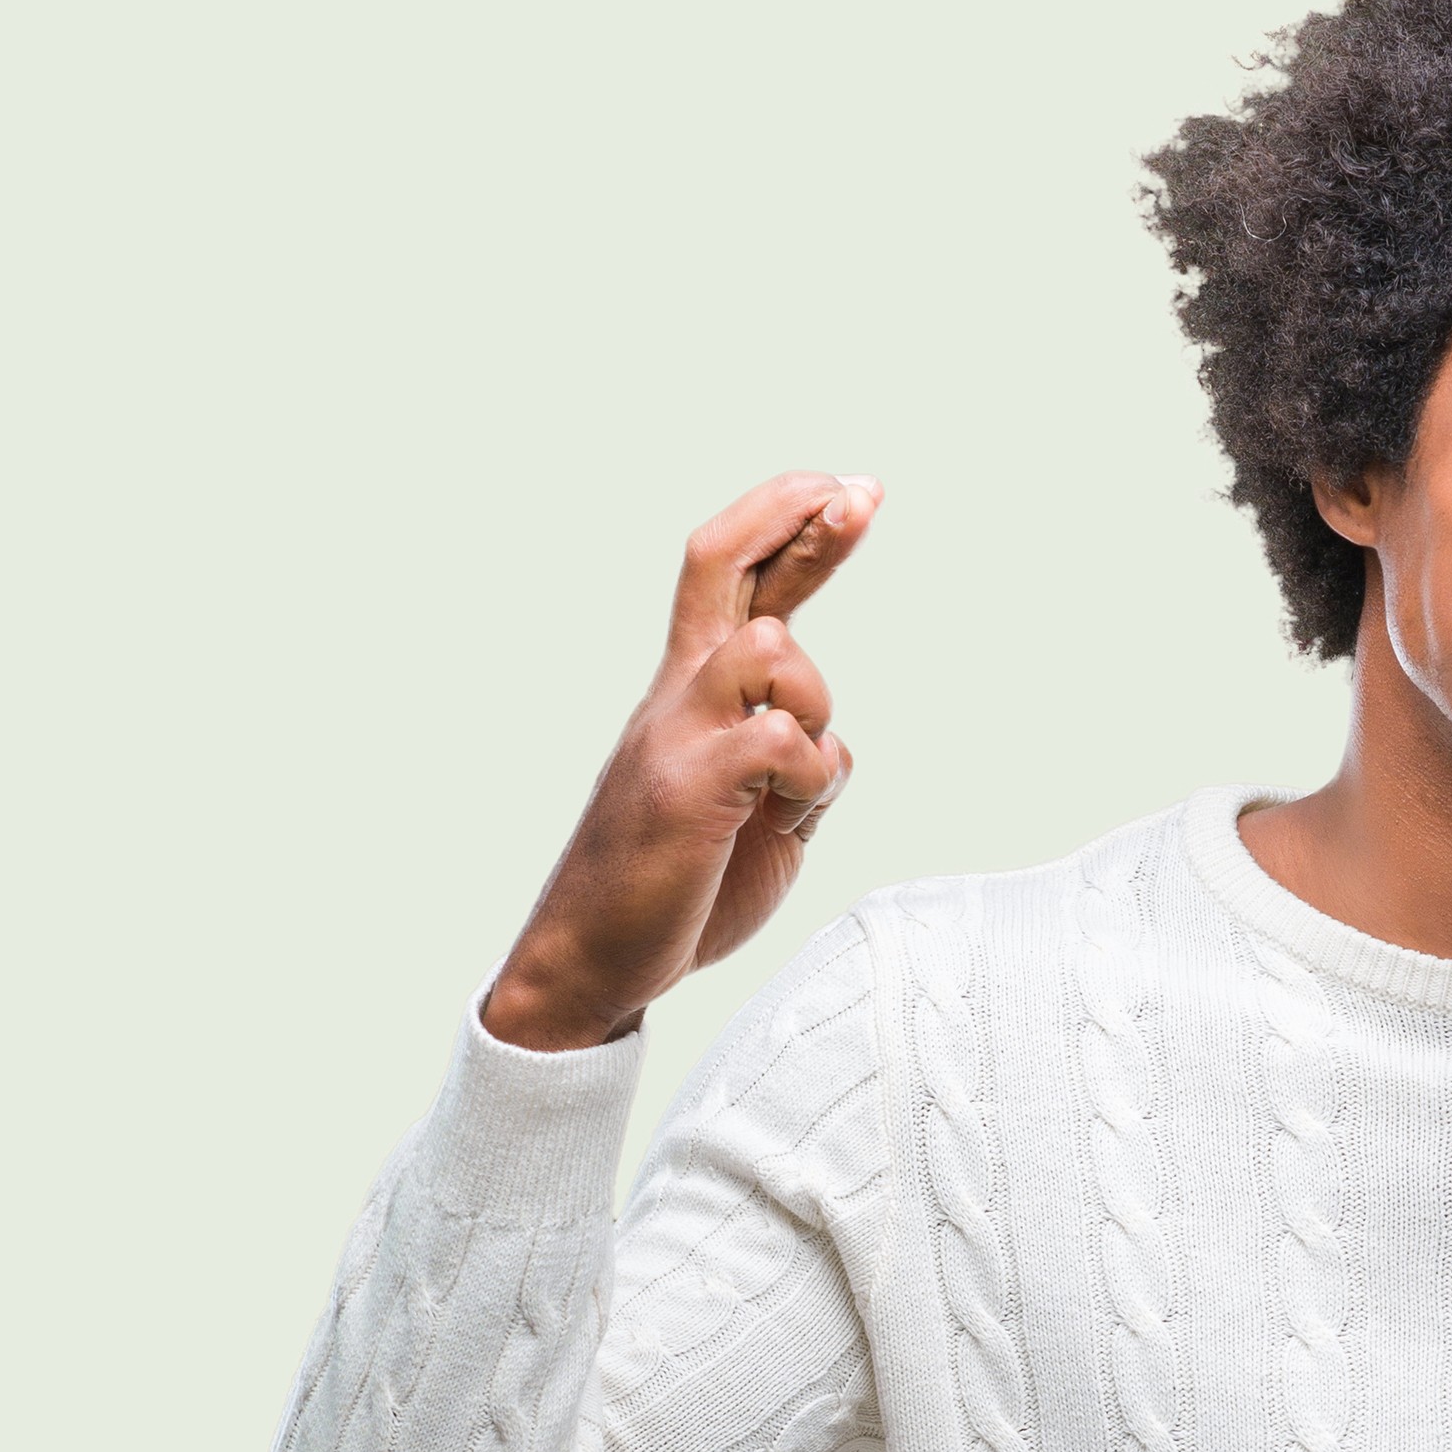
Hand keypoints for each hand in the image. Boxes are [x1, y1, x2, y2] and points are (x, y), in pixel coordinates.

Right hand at [495, 475, 868, 1050]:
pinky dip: (812, 779)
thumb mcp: (748, 803)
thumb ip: (784, 755)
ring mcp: (677, 736)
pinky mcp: (691, 787)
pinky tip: (785, 820)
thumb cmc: (673, 887)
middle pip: (722, 566)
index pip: (729, 577)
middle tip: (859, 492)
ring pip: (774, 650)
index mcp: (686, 694)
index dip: (788, 523)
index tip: (848, 490)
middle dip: (800, 520)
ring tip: (797, 782)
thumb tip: (824, 741)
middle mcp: (675, 697)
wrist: (592, 961)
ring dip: (816, 703)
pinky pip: (787, 741)